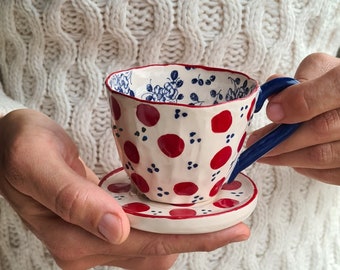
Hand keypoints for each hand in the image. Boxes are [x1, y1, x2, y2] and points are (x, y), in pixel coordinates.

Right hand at [0, 109, 249, 269]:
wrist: (7, 144)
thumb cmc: (19, 147)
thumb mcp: (38, 165)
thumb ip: (74, 199)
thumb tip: (117, 229)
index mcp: (75, 239)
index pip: (145, 244)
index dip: (190, 238)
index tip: (230, 227)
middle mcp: (88, 245)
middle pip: (155, 248)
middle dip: (196, 236)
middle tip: (234, 218)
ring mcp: (95, 236)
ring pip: (151, 242)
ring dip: (184, 231)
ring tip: (218, 213)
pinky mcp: (100, 221)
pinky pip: (142, 229)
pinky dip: (166, 222)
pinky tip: (183, 209)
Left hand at [247, 53, 339, 184]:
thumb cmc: (335, 84)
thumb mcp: (322, 70)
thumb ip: (298, 80)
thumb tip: (272, 99)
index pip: (333, 88)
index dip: (297, 101)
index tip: (271, 112)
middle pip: (321, 128)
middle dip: (280, 137)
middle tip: (254, 142)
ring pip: (322, 155)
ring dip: (286, 156)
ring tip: (264, 153)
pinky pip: (329, 173)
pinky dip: (305, 168)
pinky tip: (290, 159)